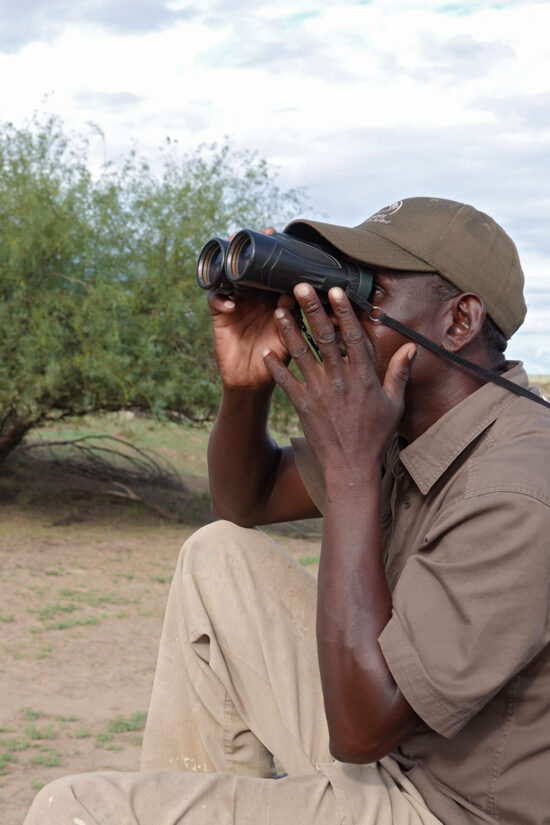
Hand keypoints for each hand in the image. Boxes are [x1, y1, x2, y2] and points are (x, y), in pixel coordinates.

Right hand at [207, 228, 294, 389]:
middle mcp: (255, 297)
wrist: (253, 381)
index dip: (276, 253)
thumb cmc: (277, 358)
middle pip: (249, 266)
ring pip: (229, 276)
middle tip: (257, 232)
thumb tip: (301, 294)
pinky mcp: (220, 316)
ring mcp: (236, 304)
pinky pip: (216, 299)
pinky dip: (221, 299)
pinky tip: (230, 305)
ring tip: (233, 255)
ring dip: (229, 264)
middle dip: (250, 249)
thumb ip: (294, 318)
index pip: (274, 271)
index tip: (280, 235)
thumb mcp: (291, 337)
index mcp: (275, 298)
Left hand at [262, 284, 415, 480]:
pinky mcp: (303, 405)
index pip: (352, 337)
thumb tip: (412, 347)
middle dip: (312, 310)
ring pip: (302, 354)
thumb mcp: (394, 404)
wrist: (351, 466)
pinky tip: (266, 351)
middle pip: (324, 338)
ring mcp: (319, 392)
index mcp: (364, 377)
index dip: (343, 312)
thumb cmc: (375, 435)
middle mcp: (340, 380)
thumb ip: (399, 373)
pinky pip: (286, 382)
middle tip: (300, 287)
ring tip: (278, 310)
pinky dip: (276, 366)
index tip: (335, 291)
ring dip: (290, 331)